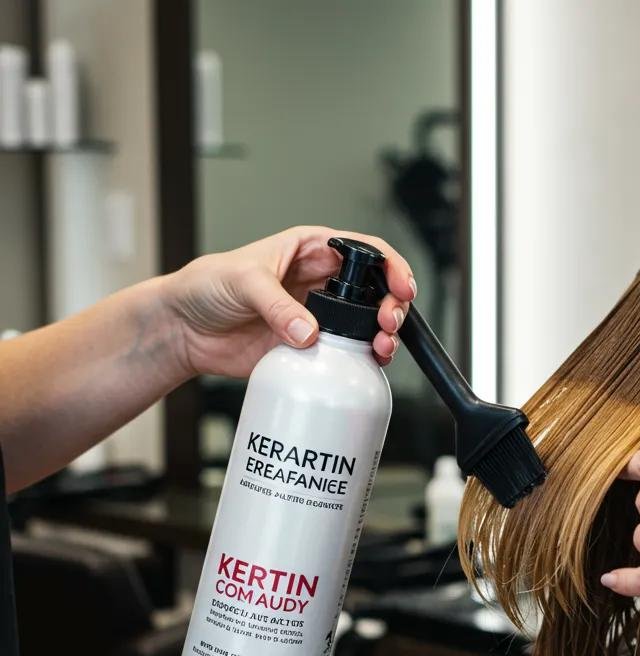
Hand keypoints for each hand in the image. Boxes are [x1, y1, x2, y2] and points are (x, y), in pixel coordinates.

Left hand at [160, 226, 415, 378]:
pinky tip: (363, 364)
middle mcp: (321, 283)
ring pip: (367, 325)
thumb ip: (277, 305)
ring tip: (380, 347)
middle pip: (375, 290)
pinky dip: (361, 362)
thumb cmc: (206, 287)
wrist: (185, 330)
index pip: (365, 250)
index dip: (390, 265)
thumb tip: (308, 331)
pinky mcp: (311, 348)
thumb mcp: (242, 281)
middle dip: (392, 305)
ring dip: (382, 337)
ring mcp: (319, 317)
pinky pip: (346, 355)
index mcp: (310, 250)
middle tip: (388, 322)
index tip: (398, 286)